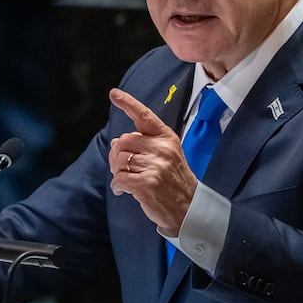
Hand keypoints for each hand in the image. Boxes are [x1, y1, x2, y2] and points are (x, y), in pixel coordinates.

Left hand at [107, 87, 197, 234]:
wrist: (189, 208)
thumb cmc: (174, 181)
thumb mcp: (168, 154)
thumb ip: (145, 144)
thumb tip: (117, 142)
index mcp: (166, 138)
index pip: (144, 116)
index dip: (128, 103)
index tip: (114, 93)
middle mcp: (161, 149)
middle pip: (122, 141)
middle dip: (117, 155)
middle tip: (122, 168)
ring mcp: (155, 166)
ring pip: (119, 161)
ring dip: (117, 172)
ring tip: (126, 180)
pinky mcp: (146, 184)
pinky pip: (119, 179)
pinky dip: (117, 186)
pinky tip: (124, 191)